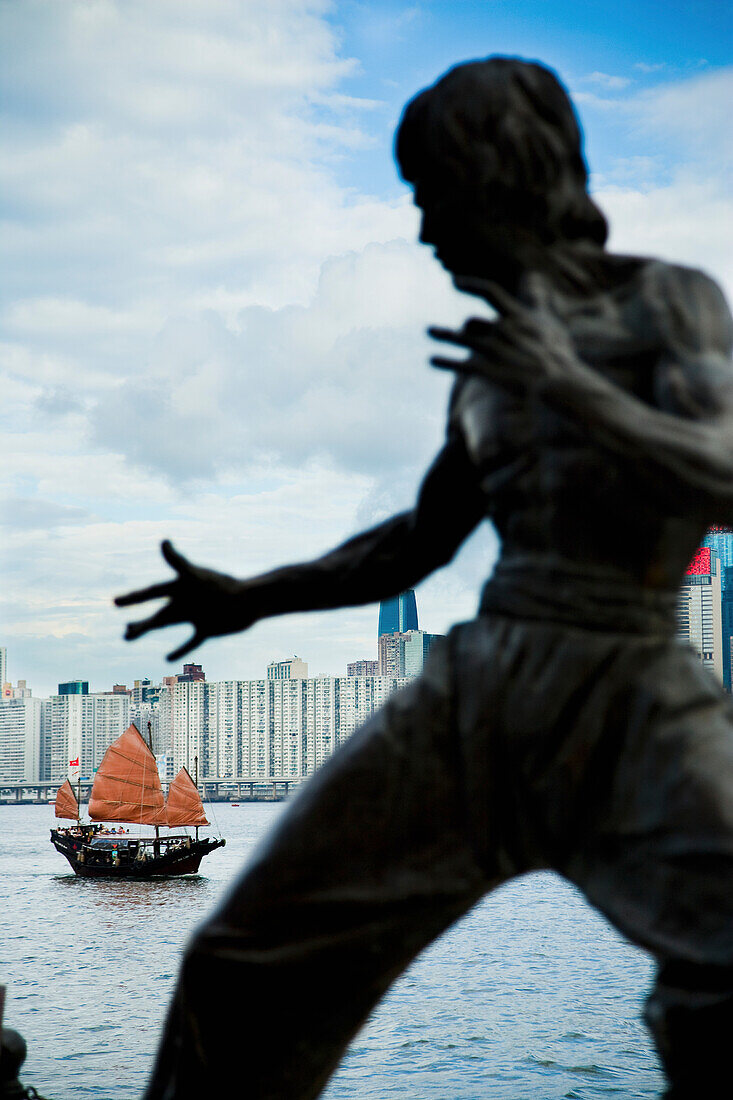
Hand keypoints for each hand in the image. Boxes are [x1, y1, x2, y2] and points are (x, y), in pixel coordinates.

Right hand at [114, 540, 255, 660]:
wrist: (252, 600)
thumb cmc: (224, 586)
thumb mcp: (197, 576)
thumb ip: (179, 562)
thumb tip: (163, 541)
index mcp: (181, 586)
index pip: (154, 592)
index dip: (135, 598)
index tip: (114, 602)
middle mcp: (186, 600)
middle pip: (158, 612)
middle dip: (141, 622)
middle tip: (125, 632)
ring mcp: (195, 614)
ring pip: (167, 624)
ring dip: (149, 629)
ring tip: (127, 635)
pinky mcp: (207, 628)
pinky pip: (190, 641)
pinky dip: (180, 650)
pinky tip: (167, 658)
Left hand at [429, 273, 578, 390]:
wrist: (559, 381)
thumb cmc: (557, 354)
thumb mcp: (550, 322)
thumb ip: (537, 301)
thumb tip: (532, 279)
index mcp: (517, 315)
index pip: (490, 292)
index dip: (471, 285)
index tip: (454, 281)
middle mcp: (503, 329)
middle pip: (472, 323)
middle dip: (466, 329)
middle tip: (459, 333)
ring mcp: (495, 349)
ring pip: (461, 338)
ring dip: (443, 334)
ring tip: (429, 330)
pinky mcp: (489, 370)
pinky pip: (460, 364)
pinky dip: (444, 361)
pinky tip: (432, 359)